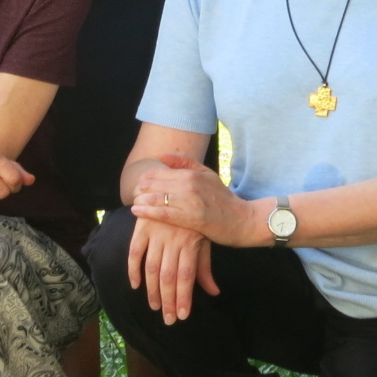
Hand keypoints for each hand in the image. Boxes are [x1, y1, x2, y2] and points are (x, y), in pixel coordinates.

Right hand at [126, 215, 220, 323]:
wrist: (174, 186)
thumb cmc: (193, 218)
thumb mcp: (203, 239)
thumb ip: (204, 266)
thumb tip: (213, 292)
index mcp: (191, 242)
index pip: (187, 276)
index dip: (184, 297)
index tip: (182, 316)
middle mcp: (173, 238)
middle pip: (169, 276)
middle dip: (168, 300)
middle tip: (168, 320)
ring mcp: (156, 232)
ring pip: (152, 267)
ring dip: (152, 290)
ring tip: (155, 307)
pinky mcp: (142, 226)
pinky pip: (134, 251)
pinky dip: (133, 269)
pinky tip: (135, 284)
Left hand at [128, 152, 252, 244]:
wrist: (243, 220)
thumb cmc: (224, 199)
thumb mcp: (208, 175)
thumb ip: (186, 163)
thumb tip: (163, 156)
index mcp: (192, 173)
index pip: (159, 171)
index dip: (146, 178)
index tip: (140, 185)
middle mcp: (189, 184)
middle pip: (154, 183)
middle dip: (140, 189)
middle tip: (133, 194)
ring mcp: (190, 201)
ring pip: (156, 198)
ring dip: (141, 200)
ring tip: (133, 202)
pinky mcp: (191, 218)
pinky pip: (163, 213)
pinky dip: (148, 211)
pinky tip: (137, 211)